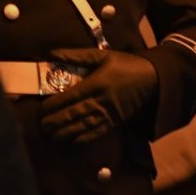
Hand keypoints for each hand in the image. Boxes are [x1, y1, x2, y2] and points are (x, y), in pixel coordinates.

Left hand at [39, 48, 158, 142]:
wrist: (154, 78)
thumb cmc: (127, 65)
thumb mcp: (103, 55)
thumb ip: (77, 56)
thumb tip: (52, 54)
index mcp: (96, 83)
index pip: (68, 97)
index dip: (52, 105)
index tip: (41, 109)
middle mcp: (100, 100)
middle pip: (72, 114)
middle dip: (54, 121)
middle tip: (41, 125)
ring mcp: (108, 113)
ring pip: (81, 126)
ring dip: (64, 132)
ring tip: (51, 135)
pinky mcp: (116, 121)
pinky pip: (97, 133)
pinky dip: (83, 138)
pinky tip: (71, 140)